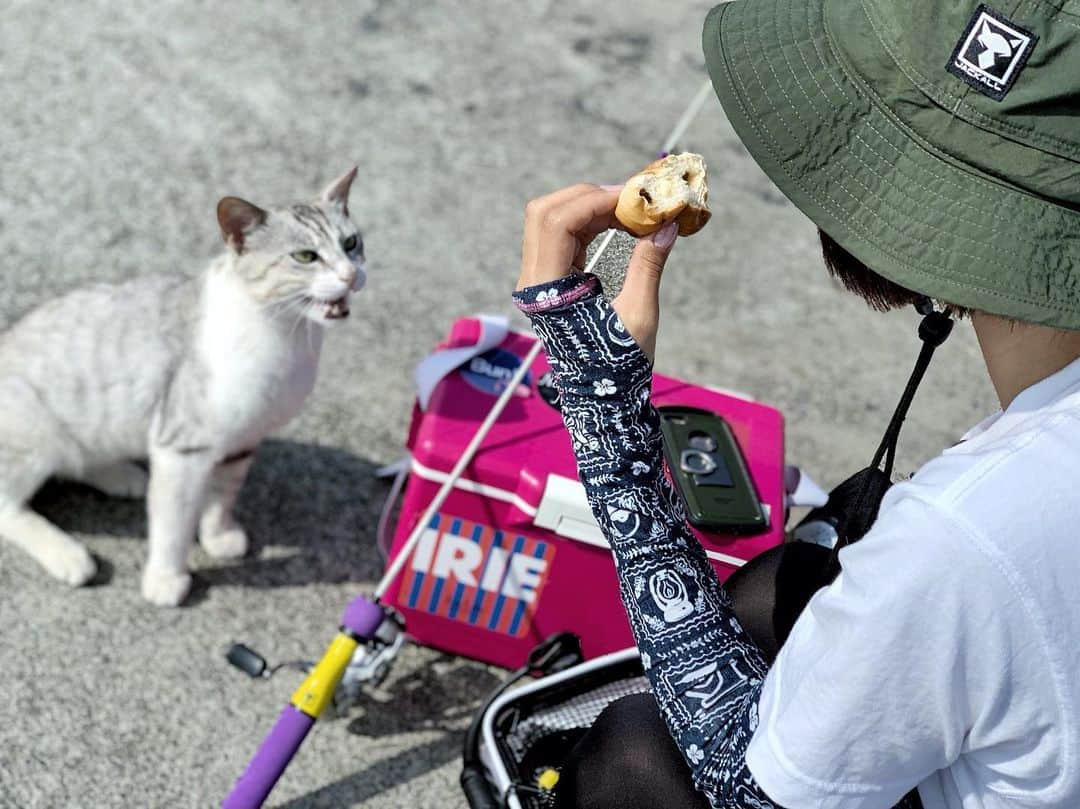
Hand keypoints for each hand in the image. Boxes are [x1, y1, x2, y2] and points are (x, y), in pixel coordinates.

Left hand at [517, 183, 679, 361]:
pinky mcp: (548, 281)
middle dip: (588, 196)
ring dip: (588, 207)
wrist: (601, 398)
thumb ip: (648, 265)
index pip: (557, 223)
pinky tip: (617, 225)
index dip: (595, 202)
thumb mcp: (638, 314)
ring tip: (629, 211)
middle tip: (630, 199)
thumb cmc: (619, 365)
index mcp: (547, 290)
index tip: (633, 198)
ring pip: (550, 220)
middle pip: (546, 212)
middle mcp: (532, 280)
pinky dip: (588, 224)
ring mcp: (537, 280)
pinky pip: (560, 237)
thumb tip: (666, 225)